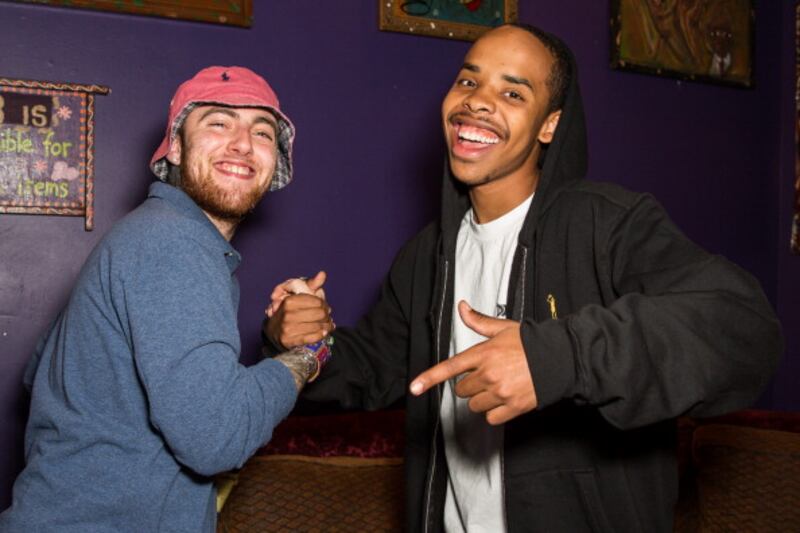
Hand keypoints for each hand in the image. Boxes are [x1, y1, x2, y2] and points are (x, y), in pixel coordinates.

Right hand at [264, 271, 333, 348]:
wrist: (273, 332)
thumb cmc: (289, 311)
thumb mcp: (298, 296)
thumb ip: (311, 284)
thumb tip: (322, 274)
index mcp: (289, 301)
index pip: (317, 302)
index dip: (324, 305)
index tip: (324, 307)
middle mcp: (288, 314)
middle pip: (319, 314)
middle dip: (327, 316)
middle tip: (328, 317)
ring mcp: (288, 328)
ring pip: (318, 326)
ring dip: (326, 327)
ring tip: (328, 326)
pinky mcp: (290, 341)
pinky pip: (312, 338)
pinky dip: (320, 335)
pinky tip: (323, 333)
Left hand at [409, 301, 536, 424]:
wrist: (559, 359)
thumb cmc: (529, 343)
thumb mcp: (503, 328)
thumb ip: (478, 322)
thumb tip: (462, 307)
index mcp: (483, 353)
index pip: (450, 367)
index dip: (429, 378)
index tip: (414, 388)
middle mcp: (488, 374)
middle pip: (462, 390)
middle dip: (471, 384)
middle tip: (489, 375)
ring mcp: (500, 392)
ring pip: (474, 406)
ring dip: (482, 399)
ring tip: (500, 387)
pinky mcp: (512, 407)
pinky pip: (490, 418)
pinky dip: (495, 412)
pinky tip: (506, 399)